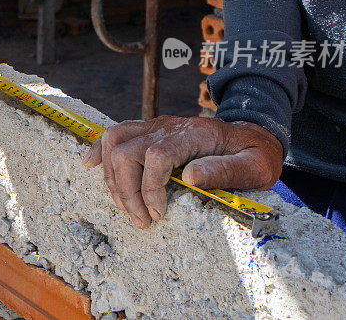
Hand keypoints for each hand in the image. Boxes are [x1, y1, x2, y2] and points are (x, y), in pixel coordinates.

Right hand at [82, 116, 282, 228]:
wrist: (254, 133)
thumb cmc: (256, 154)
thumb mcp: (255, 166)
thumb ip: (225, 170)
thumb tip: (189, 176)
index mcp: (195, 134)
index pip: (156, 155)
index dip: (150, 188)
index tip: (159, 213)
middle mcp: (169, 127)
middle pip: (126, 150)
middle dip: (127, 190)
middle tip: (142, 220)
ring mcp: (156, 126)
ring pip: (114, 141)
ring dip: (112, 177)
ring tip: (126, 206)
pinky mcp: (149, 131)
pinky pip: (116, 133)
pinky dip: (99, 150)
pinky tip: (89, 164)